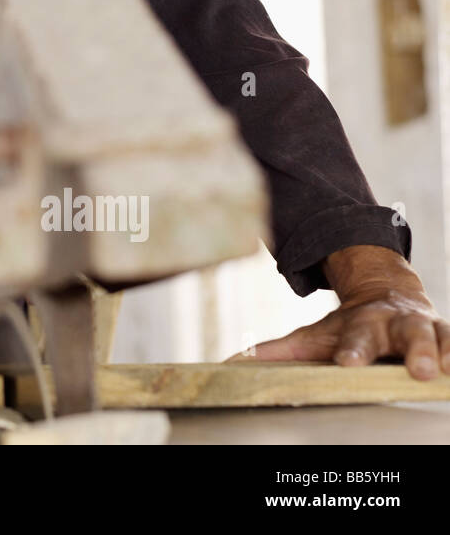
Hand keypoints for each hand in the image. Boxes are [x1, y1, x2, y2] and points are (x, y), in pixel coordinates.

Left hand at [232, 245, 449, 379]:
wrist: (386, 293)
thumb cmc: (349, 327)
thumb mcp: (315, 335)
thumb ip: (279, 350)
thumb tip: (233, 361)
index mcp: (360, 324)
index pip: (354, 339)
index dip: (351, 352)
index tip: (347, 364)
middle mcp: (393, 322)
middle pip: (402, 334)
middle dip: (409, 350)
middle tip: (414, 368)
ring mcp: (422, 327)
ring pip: (435, 336)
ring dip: (439, 351)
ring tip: (441, 369)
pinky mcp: (444, 334)